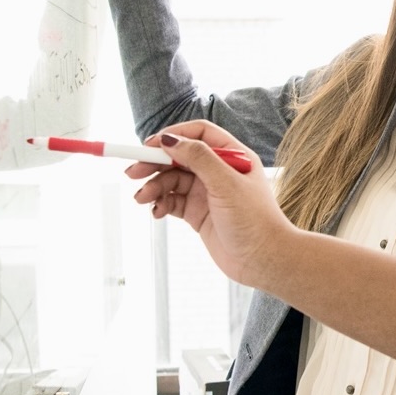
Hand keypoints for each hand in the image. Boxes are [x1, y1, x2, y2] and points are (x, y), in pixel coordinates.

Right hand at [128, 120, 289, 287]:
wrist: (263, 260)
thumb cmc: (255, 220)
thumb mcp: (226, 183)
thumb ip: (199, 158)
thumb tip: (170, 139)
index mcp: (234, 156)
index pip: (199, 134)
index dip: (174, 136)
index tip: (150, 145)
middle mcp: (220, 171)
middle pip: (180, 157)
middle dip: (155, 163)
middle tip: (132, 173)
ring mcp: (208, 192)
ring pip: (172, 180)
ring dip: (154, 187)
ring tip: (142, 199)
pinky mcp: (199, 213)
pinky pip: (172, 201)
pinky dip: (160, 203)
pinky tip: (156, 211)